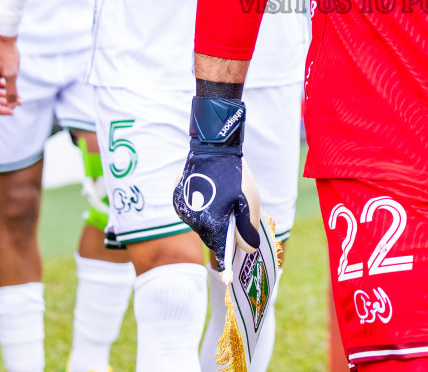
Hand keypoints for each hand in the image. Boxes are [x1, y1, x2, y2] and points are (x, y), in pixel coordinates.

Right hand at [0, 33, 19, 115]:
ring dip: (4, 96)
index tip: (12, 111)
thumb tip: (11, 106)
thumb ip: (11, 92)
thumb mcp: (11, 75)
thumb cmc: (7, 54)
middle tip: (18, 104)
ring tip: (18, 98)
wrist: (3, 36)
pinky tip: (10, 88)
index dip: (0, 110)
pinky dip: (1, 87)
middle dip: (4, 103)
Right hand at [172, 96, 256, 271]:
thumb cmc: (234, 175)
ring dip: (211, 221)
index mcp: (211, 224)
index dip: (225, 268)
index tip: (228, 280)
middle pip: (211, 237)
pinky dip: (202, 210)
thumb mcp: (249, 202)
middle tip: (234, 220)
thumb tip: (247, 250)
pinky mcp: (178, 200)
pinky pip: (192, 213)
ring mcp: (183, 211)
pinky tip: (211, 196)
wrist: (213, 147)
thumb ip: (248, 229)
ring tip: (223, 203)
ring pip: (201, 225)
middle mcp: (193, 221)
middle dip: (222, 234)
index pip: (219, 252)